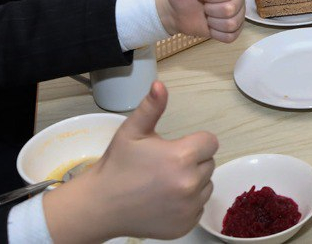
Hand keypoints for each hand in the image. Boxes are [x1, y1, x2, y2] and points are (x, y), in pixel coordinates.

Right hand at [43, 82, 216, 242]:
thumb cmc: (118, 165)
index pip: (210, 142)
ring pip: (206, 185)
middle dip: (192, 161)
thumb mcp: (132, 131)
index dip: (194, 142)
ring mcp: (189, 208)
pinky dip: (187, 203)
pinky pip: (199, 207)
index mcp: (181, 157)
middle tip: (165, 166)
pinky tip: (165, 200)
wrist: (101, 205)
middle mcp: (190, 184)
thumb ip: (151, 107)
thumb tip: (160, 85)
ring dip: (192, 182)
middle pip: (208, 163)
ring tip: (165, 182)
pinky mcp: (185, 225)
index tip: (175, 148)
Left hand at [156, 0, 245, 41]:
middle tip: (202, 5)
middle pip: (230, 9)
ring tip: (206, 15)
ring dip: (212, 22)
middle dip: (210, 10)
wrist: (176, 12)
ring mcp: (239, 12)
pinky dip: (217, 34)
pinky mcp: (236, 29)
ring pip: (232, 23)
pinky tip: (210, 26)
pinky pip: (231, 36)